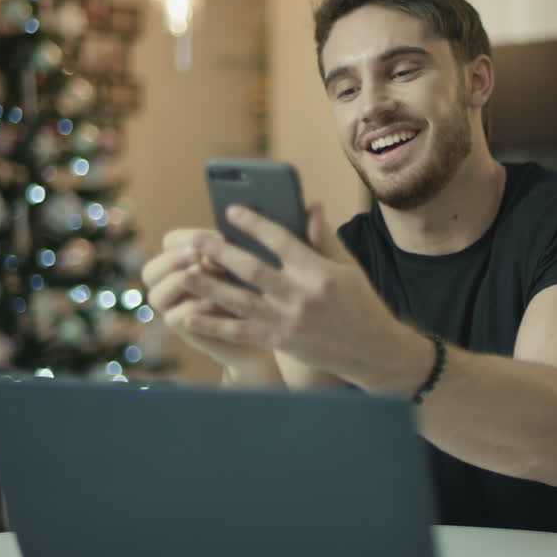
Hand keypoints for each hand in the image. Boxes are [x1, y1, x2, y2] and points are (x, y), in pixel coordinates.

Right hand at [140, 228, 283, 384]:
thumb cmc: (253, 286)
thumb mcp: (241, 263)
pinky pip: (174, 319)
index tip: (212, 237)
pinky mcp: (185, 330)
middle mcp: (170, 285)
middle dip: (173, 260)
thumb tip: (223, 240)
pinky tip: (212, 302)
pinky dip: (192, 308)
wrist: (265, 327)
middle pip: (150, 271)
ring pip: (156, 296)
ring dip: (179, 282)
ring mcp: (174, 309)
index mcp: (182, 261)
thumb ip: (227, 252)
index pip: (170, 242)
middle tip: (198, 256)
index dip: (187, 238)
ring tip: (201, 273)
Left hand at [178, 203, 420, 392]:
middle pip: (252, 269)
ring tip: (184, 274)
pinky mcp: (279, 342)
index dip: (254, 223)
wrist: (373, 351)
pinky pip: (240, 333)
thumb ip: (323, 238)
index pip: (281, 240)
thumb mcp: (348, 268)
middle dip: (221, 252)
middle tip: (194, 239)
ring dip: (209, 287)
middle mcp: (301, 296)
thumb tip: (311, 205)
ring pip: (240, 301)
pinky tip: (189, 317)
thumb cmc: (360, 304)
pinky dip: (213, 325)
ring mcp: (288, 322)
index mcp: (318, 272)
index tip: (231, 211)